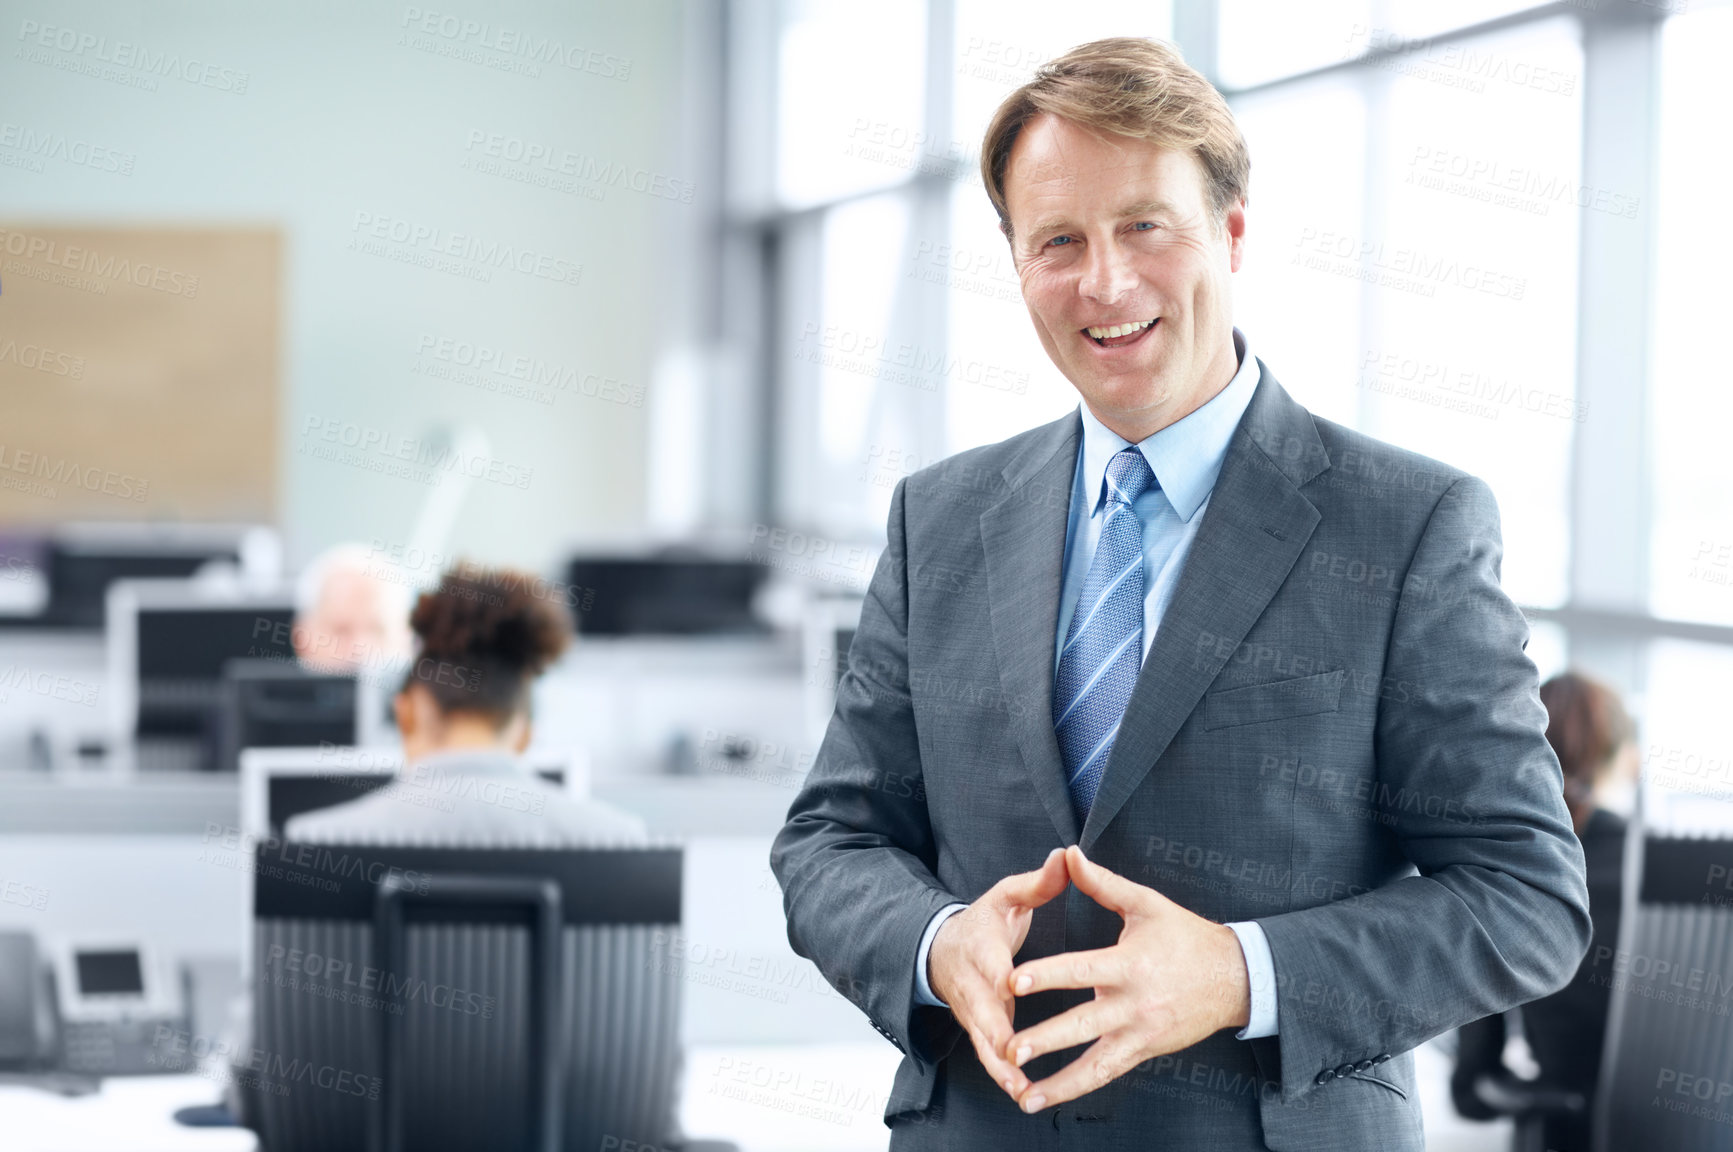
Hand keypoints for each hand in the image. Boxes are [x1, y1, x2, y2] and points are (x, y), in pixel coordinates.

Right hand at [927, 846, 1069, 1101]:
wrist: (941, 950)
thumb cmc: (983, 922)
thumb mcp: (1006, 896)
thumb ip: (1038, 882)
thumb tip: (1066, 856)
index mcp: (982, 946)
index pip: (989, 961)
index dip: (998, 975)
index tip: (1009, 985)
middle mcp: (973, 982)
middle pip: (981, 1009)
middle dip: (997, 1031)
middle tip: (1014, 1053)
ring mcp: (972, 1010)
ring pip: (982, 1041)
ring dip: (999, 1065)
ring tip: (1021, 1088)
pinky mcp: (976, 1029)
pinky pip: (987, 1056)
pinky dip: (1001, 1075)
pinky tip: (1022, 1094)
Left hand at [1003, 845, 1250, 1112]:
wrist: (1235, 979)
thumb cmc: (1185, 936)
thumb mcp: (1146, 904)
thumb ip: (1103, 883)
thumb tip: (1069, 854)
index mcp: (1129, 963)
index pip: (1081, 970)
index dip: (1048, 975)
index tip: (1014, 981)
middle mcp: (1133, 1003)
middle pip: (1083, 1024)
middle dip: (1046, 1038)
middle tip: (1011, 1049)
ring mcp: (1139, 1032)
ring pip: (1095, 1062)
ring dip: (1059, 1081)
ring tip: (1024, 1093)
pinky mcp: (1143, 1050)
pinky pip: (1107, 1073)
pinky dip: (1077, 1087)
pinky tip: (1047, 1098)